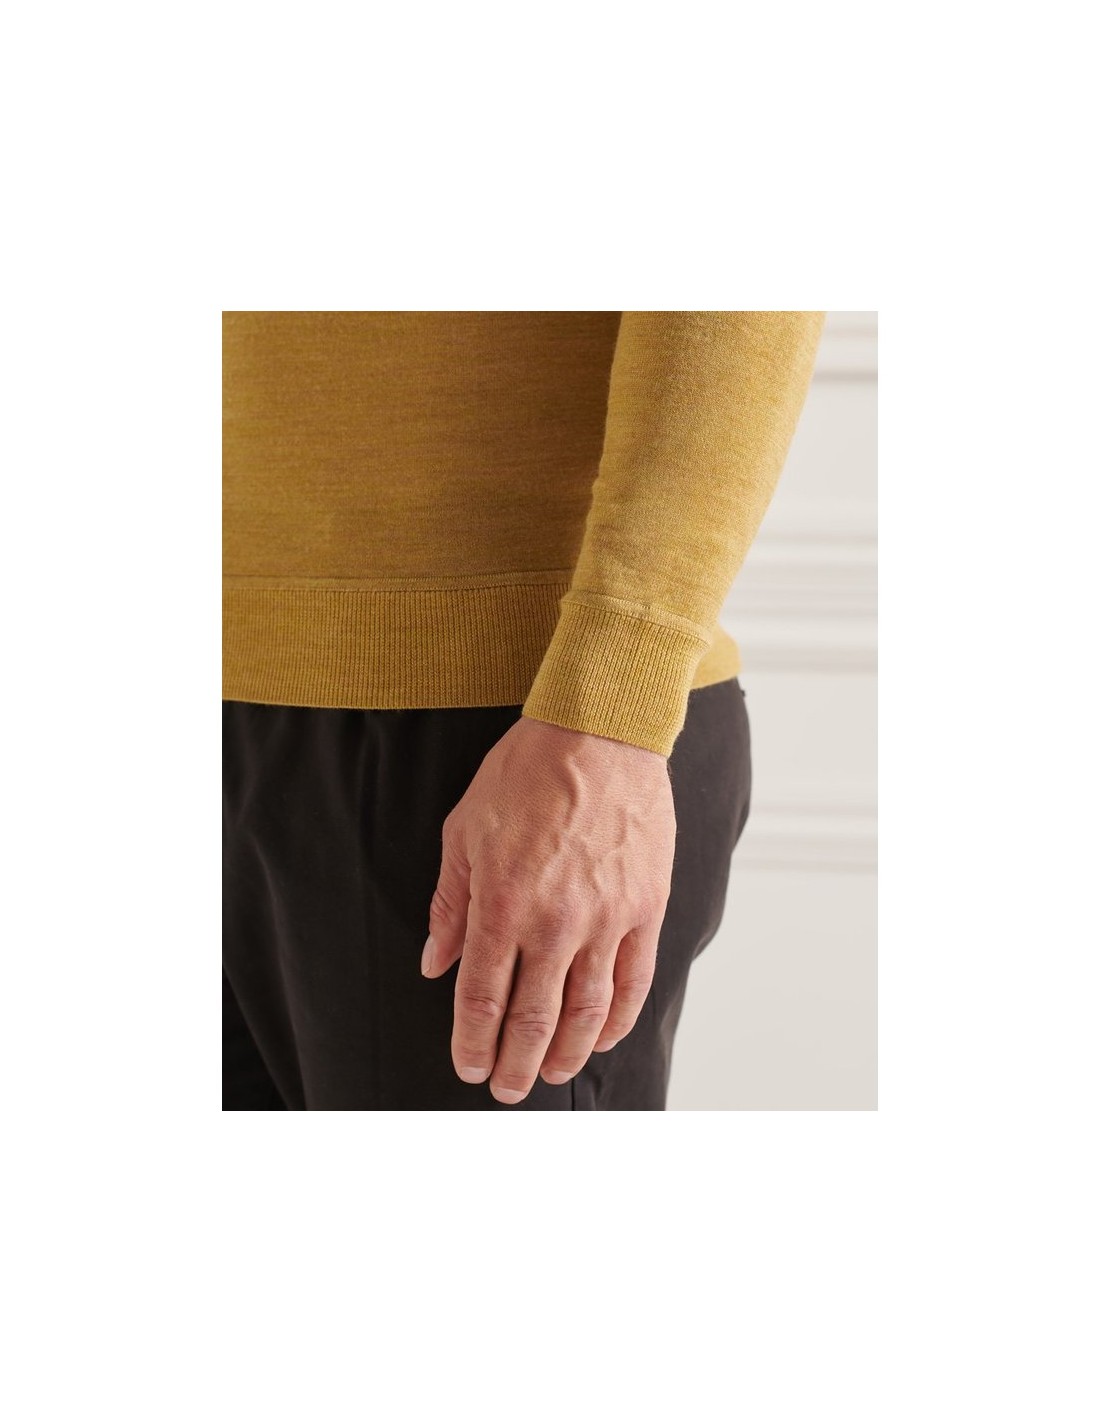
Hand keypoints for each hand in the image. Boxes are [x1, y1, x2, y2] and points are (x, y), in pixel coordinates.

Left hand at [421, 714, 676, 1103]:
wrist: (599, 731)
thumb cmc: (524, 773)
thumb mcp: (463, 830)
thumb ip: (450, 903)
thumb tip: (436, 962)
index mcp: (502, 904)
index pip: (483, 998)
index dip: (472, 1043)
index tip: (469, 1068)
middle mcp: (555, 922)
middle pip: (534, 1018)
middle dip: (515, 1063)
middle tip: (506, 1089)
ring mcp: (606, 918)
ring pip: (587, 1011)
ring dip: (567, 1052)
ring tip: (550, 1072)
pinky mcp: (645, 907)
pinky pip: (634, 980)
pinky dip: (619, 1018)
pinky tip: (604, 1036)